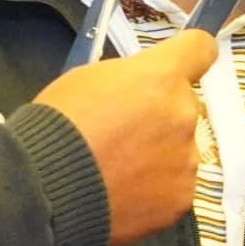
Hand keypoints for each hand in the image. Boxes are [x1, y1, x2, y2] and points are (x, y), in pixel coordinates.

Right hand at [31, 29, 218, 245]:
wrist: (44, 188)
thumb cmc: (57, 128)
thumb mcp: (88, 79)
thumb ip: (131, 78)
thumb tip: (144, 88)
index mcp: (161, 78)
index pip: (200, 49)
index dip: (190, 55)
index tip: (183, 63)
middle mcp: (183, 114)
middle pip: (183, 105)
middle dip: (160, 114)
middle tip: (124, 132)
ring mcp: (186, 159)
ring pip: (181, 147)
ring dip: (158, 153)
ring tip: (117, 168)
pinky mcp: (182, 196)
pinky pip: (174, 184)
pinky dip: (155, 188)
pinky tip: (124, 191)